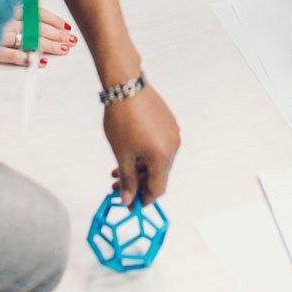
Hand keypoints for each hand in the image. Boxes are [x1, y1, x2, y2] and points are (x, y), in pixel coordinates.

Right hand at [0, 6, 77, 65]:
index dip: (54, 20)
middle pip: (37, 27)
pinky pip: (10, 55)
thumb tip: (42, 24)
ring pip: (29, 40)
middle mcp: (5, 21)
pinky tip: (40, 61)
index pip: (37, 13)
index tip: (67, 27)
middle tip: (71, 40)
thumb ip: (18, 17)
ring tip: (63, 49)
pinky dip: (26, 58)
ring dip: (48, 45)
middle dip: (57, 34)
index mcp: (9, 10)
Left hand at [104, 85, 179, 206]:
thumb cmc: (122, 120)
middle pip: (158, 174)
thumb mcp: (122, 154)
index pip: (158, 188)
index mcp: (162, 156)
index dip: (144, 200)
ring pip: (158, 159)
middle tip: (118, 186)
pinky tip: (130, 152)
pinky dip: (146, 153)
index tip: (130, 204)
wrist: (127, 87)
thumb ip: (128, 180)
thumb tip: (128, 200)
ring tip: (118, 169)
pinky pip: (159, 145)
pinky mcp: (168, 122)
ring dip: (140, 168)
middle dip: (138, 183)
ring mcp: (172, 132)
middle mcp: (173, 145)